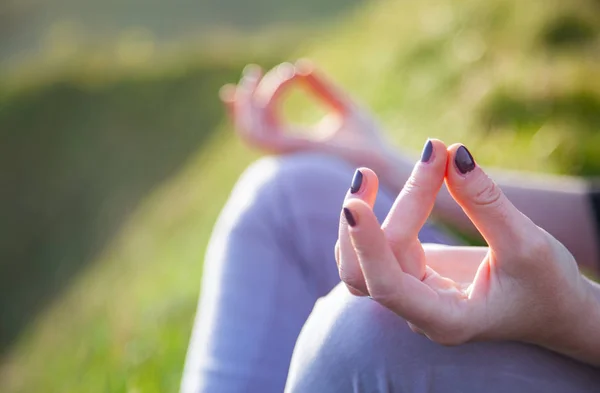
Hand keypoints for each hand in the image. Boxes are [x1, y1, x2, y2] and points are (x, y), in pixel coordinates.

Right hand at [220, 60, 409, 178]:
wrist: (382, 162)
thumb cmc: (368, 143)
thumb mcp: (343, 107)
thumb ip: (322, 89)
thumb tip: (302, 66)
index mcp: (296, 146)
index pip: (261, 127)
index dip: (249, 105)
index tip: (258, 75)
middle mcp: (287, 153)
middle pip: (249, 128)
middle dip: (244, 100)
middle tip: (253, 71)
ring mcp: (287, 155)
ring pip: (251, 127)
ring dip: (256, 97)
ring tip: (282, 72)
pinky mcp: (292, 151)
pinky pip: (265, 125)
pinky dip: (272, 97)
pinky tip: (289, 78)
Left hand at [336, 139, 599, 365]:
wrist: (551, 307)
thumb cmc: (546, 286)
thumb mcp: (527, 244)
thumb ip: (486, 203)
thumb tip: (453, 153)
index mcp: (445, 320)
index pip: (388, 288)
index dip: (368, 245)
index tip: (353, 203)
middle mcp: (417, 311)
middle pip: (365, 272)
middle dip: (365, 222)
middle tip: (367, 172)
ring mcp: (410, 293)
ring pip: (361, 260)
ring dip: (363, 217)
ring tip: (367, 173)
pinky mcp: (409, 273)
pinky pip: (379, 246)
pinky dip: (379, 216)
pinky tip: (383, 189)